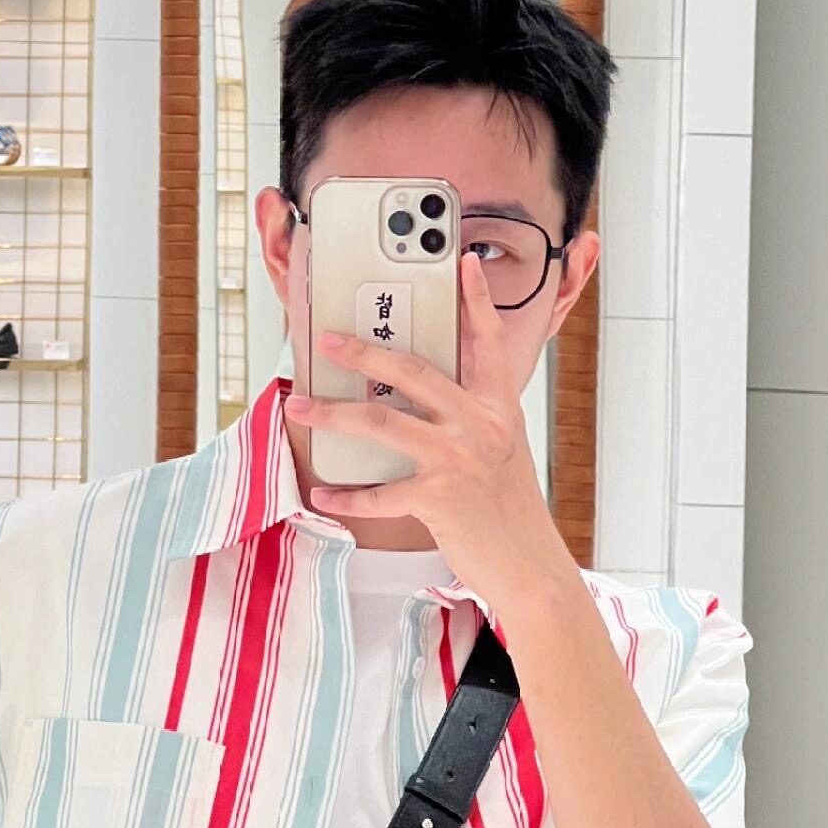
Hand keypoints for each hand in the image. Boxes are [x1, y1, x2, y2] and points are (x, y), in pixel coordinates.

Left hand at [283, 248, 571, 614]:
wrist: (529, 565)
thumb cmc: (508, 508)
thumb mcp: (501, 450)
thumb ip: (470, 418)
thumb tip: (421, 399)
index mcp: (496, 408)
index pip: (486, 343)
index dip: (475, 301)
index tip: (461, 263)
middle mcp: (478, 426)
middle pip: (413, 372)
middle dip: (363, 352)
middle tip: (328, 338)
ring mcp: (457, 461)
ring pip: (382, 423)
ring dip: (332, 413)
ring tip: (299, 405)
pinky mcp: (439, 500)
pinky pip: (379, 494)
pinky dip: (346, 496)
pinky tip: (321, 493)